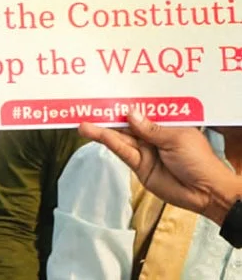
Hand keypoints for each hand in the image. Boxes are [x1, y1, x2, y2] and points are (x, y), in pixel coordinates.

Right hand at [79, 110, 237, 222]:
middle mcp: (153, 136)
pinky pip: (122, 151)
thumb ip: (151, 129)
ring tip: (82, 124)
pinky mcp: (139, 166)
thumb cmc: (199, 161)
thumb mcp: (177, 138)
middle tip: (87, 109)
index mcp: (166, 124)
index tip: (108, 96)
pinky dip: (109, 143)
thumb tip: (131, 113)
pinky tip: (95, 135)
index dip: (126, 105)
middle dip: (108, 117)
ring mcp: (145, 151)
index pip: (143, 111)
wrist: (206, 192)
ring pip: (120, 138)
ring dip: (101, 131)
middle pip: (126, 124)